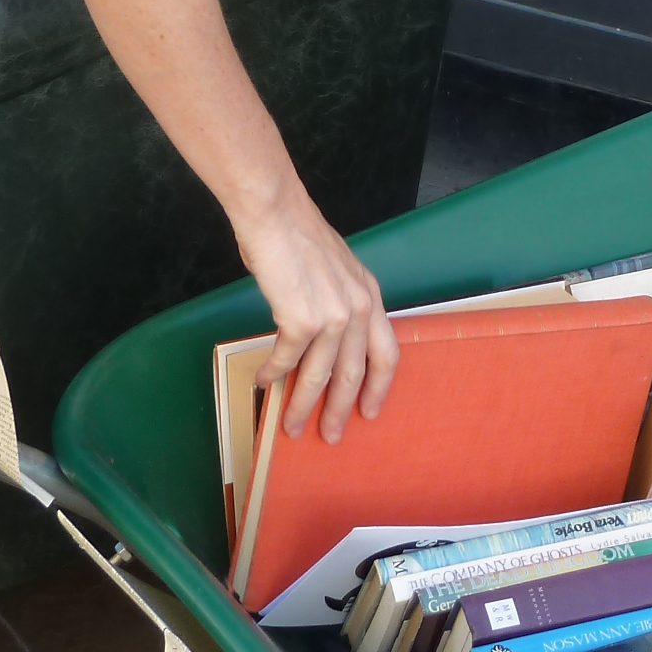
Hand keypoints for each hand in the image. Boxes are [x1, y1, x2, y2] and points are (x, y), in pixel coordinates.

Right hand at [243, 202, 400, 442]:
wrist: (276, 215)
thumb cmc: (299, 237)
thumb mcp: (338, 271)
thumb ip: (340, 304)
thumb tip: (323, 339)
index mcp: (371, 297)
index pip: (387, 353)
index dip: (380, 388)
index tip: (370, 412)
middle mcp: (358, 309)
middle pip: (355, 374)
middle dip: (340, 411)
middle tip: (330, 436)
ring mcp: (332, 315)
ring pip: (320, 375)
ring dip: (302, 405)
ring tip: (290, 425)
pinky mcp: (301, 319)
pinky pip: (287, 359)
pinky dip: (273, 374)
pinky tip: (264, 382)